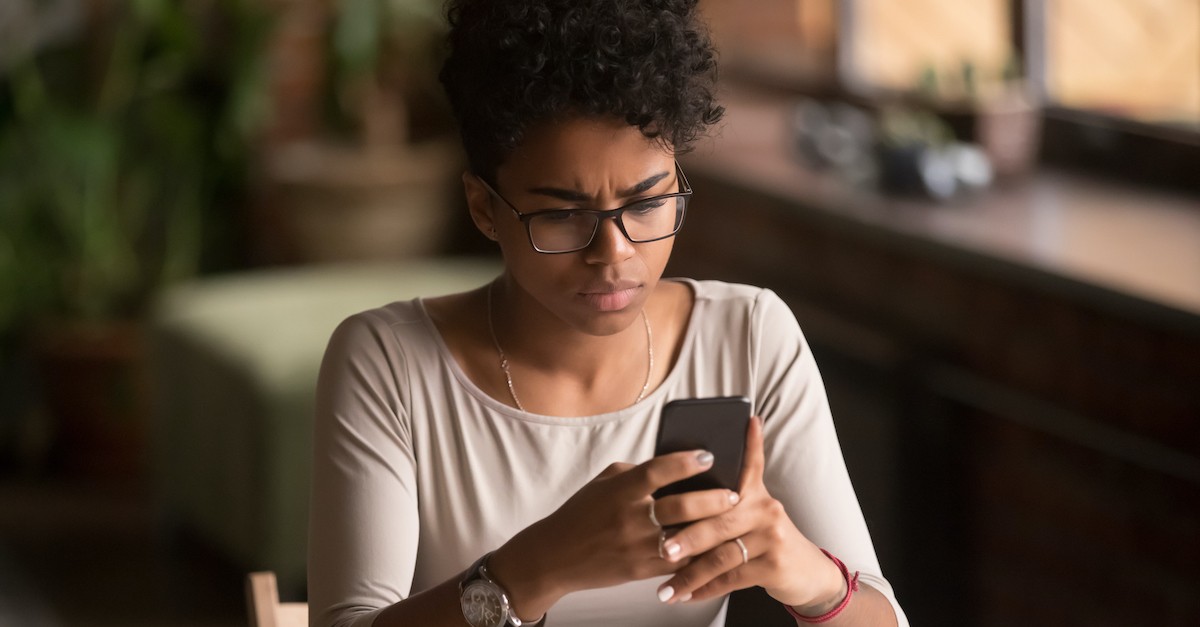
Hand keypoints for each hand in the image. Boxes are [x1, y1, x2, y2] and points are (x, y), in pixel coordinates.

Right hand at [490, 449, 740, 618]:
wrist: (555, 556)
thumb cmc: (581, 514)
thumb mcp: (604, 483)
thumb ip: (636, 473)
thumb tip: (672, 465)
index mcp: (620, 490)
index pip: (658, 470)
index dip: (686, 462)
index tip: (709, 456)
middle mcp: (629, 517)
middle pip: (681, 506)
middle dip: (713, 499)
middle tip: (735, 493)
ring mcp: (636, 546)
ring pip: (684, 538)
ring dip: (712, 529)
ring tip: (733, 521)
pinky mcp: (640, 570)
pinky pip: (677, 563)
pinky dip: (698, 556)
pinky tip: (716, 548)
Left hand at [653, 417, 846, 613]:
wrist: (806, 572)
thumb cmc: (764, 540)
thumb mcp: (751, 513)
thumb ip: (722, 501)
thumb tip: (678, 490)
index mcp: (755, 492)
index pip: (750, 462)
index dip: (749, 441)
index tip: (746, 420)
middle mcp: (765, 508)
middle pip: (719, 519)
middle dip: (686, 536)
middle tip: (660, 548)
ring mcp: (772, 536)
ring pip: (722, 554)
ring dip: (690, 573)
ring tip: (666, 587)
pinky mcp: (774, 564)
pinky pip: (732, 578)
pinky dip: (706, 589)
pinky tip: (686, 596)